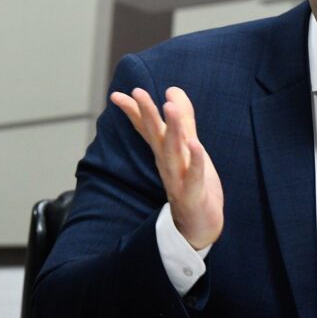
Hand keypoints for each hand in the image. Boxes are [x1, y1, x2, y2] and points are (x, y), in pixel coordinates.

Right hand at [110, 86, 223, 249]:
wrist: (198, 227)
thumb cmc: (192, 185)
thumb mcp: (188, 148)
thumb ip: (182, 120)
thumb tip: (172, 90)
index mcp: (165, 154)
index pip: (147, 130)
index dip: (135, 111)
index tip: (117, 94)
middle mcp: (168, 165)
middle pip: (157, 137)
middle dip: (148, 114)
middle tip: (138, 92)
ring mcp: (179, 180)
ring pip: (173, 153)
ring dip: (172, 130)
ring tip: (169, 107)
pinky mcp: (193, 196)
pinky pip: (194, 177)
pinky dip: (195, 161)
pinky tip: (195, 144)